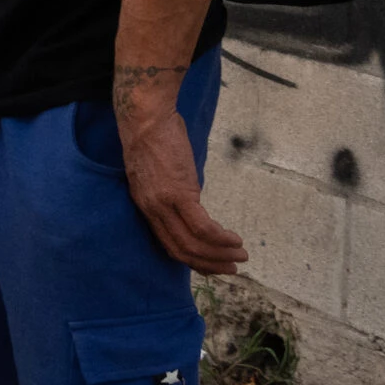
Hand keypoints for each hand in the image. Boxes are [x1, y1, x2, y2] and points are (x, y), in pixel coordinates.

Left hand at [117, 103, 245, 274]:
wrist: (145, 116)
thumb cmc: (154, 134)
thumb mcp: (158, 169)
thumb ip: (171, 188)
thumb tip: (192, 196)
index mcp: (145, 205)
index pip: (168, 244)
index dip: (192, 258)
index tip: (211, 264)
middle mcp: (151, 210)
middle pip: (180, 250)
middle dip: (209, 264)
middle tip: (231, 268)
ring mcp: (163, 203)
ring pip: (193, 243)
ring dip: (220, 254)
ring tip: (240, 256)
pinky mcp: (178, 193)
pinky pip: (202, 227)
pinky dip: (220, 238)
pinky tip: (235, 240)